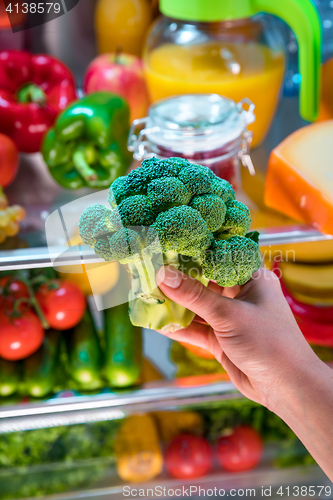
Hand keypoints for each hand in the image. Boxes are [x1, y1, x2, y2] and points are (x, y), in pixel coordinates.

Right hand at [156, 266, 319, 411]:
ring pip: (197, 307)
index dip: (195, 251)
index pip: (219, 257)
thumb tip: (163, 274)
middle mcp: (240, 295)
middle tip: (151, 271)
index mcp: (252, 278)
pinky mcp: (222, 340)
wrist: (286, 388)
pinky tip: (157, 323)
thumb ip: (194, 296)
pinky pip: (196, 329)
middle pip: (204, 282)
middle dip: (179, 280)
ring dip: (175, 305)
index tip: (168, 246)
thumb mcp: (228, 315)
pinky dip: (179, 327)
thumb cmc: (269, 342)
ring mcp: (230, 318)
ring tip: (147, 296)